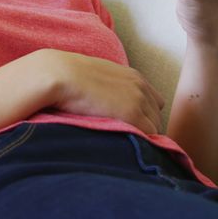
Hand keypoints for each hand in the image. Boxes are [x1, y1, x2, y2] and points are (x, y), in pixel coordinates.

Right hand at [28, 49, 165, 134]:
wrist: (60, 74)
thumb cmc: (69, 77)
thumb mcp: (97, 76)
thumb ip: (110, 87)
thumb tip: (103, 101)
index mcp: (134, 77)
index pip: (154, 103)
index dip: (144, 116)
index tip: (129, 125)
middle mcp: (141, 87)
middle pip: (157, 117)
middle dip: (144, 128)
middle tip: (124, 137)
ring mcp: (138, 100)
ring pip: (154, 128)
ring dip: (141, 136)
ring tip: (121, 141)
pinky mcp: (132, 114)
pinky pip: (148, 135)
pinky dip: (139, 142)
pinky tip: (122, 144)